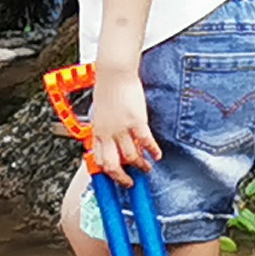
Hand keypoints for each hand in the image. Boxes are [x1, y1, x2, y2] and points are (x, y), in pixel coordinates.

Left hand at [87, 63, 159, 178]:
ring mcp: (121, 128)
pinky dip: (153, 151)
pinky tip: (157, 155)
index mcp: (97, 131)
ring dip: (140, 165)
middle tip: (130, 182)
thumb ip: (104, 127)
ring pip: (131, 156)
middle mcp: (107, 133)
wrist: (114, 72)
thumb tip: (110, 139)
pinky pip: (145, 142)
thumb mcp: (100, 112)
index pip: (98, 159)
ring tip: (147, 168)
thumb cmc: (107, 87)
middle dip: (122, 178)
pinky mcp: (136, 121)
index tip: (115, 176)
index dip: (107, 172)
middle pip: (112, 165)